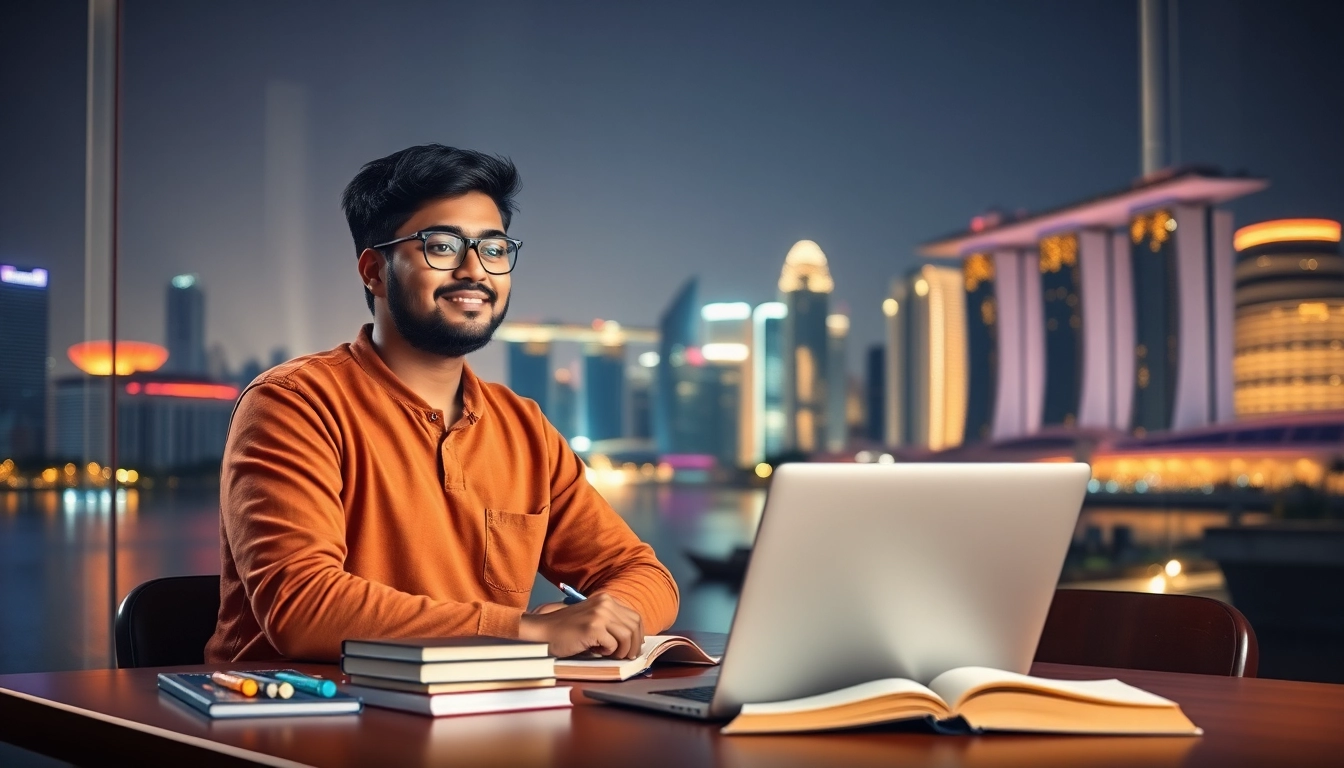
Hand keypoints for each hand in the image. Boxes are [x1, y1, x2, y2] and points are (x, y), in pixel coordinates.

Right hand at [518, 593, 644, 659]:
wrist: (543, 632)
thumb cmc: (567, 630)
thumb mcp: (593, 619)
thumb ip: (612, 623)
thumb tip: (634, 640)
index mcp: (606, 599)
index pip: (635, 617)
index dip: (638, 635)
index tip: (634, 647)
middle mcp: (605, 603)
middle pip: (634, 626)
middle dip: (633, 645)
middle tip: (625, 657)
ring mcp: (599, 614)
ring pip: (627, 636)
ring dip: (621, 650)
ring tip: (609, 654)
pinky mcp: (593, 627)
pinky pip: (613, 645)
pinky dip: (608, 652)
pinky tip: (596, 651)